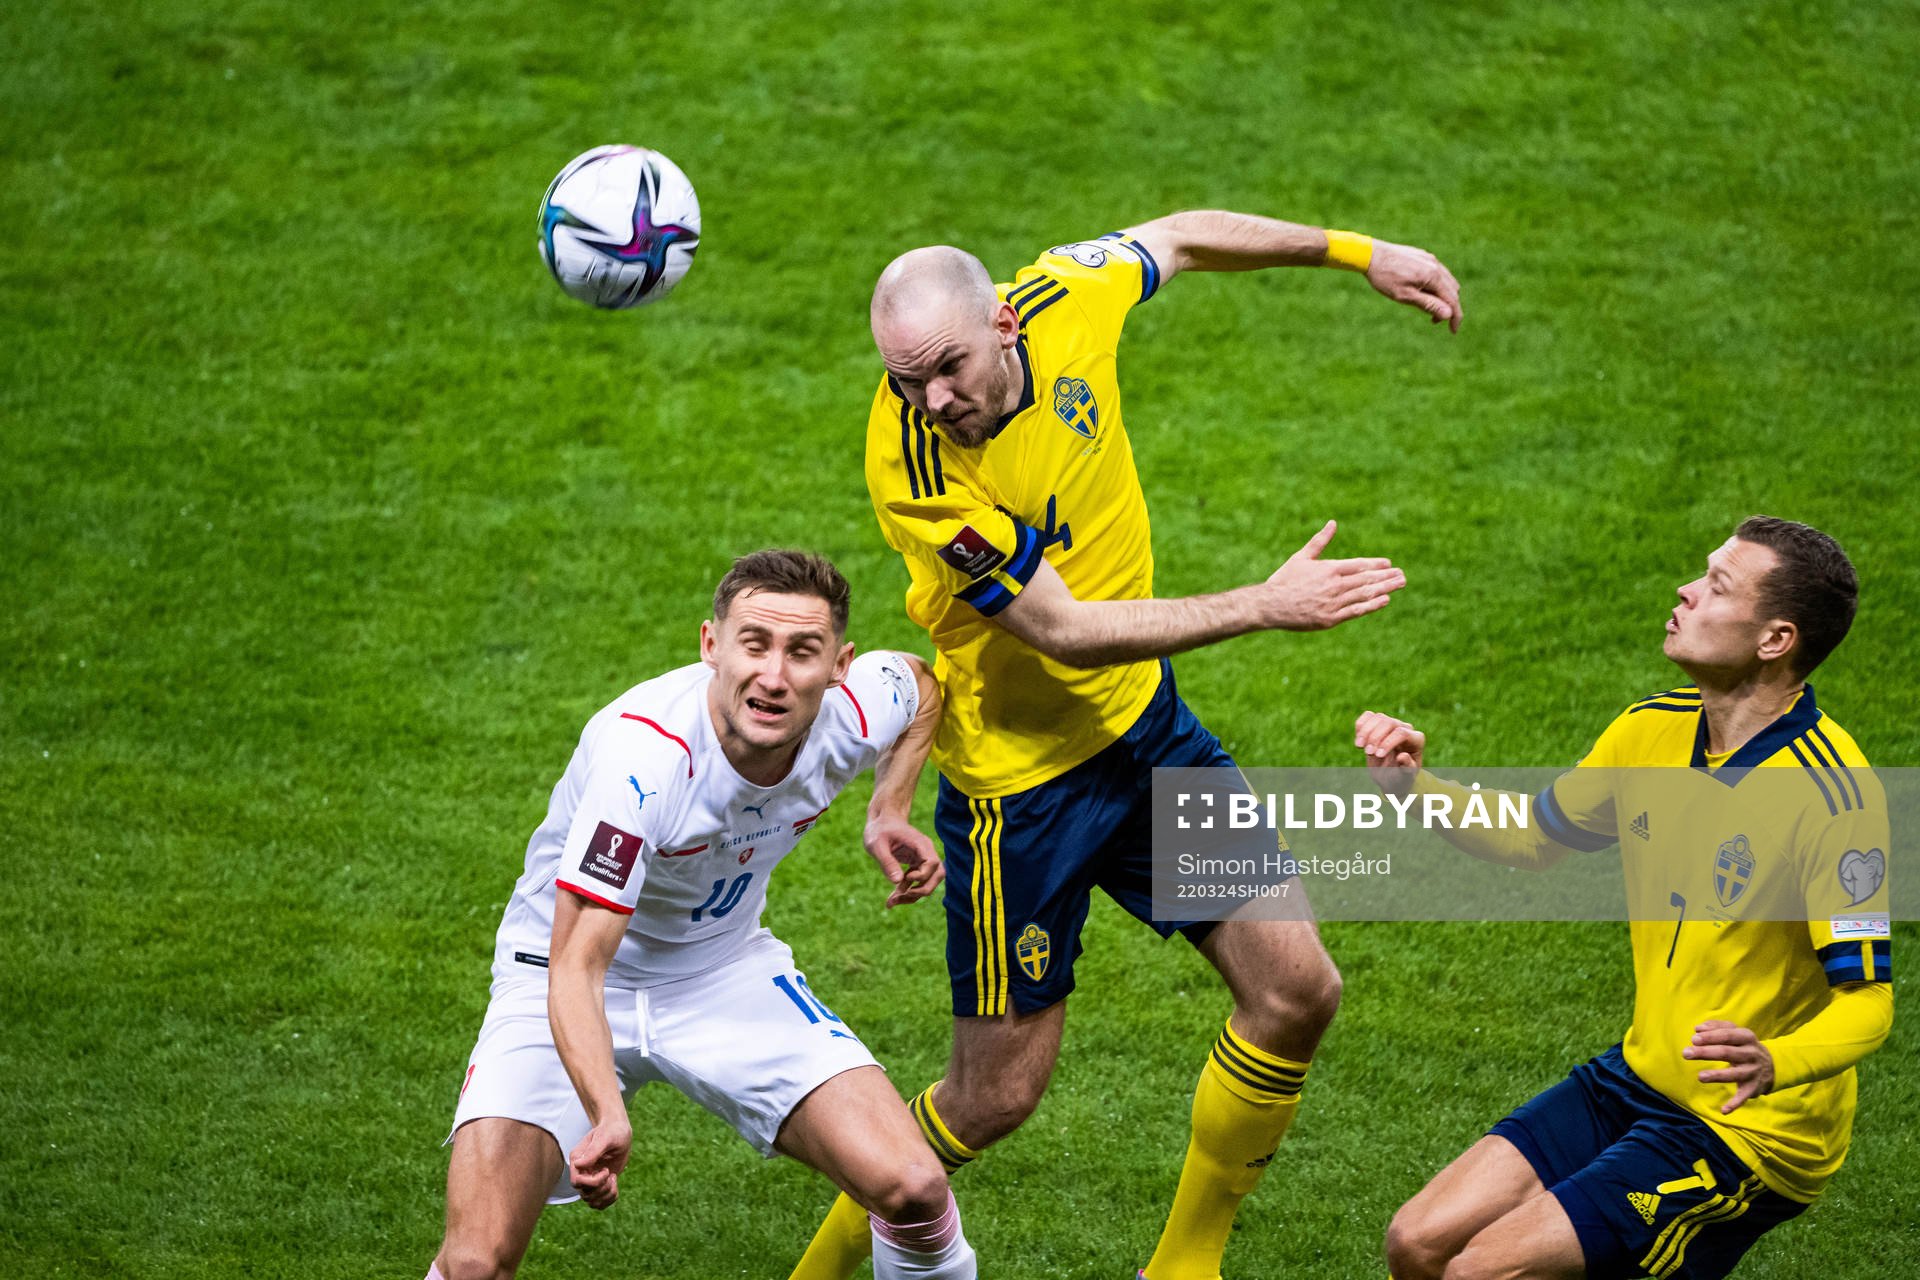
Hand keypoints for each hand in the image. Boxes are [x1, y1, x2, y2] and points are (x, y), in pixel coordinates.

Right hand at [567, 1116, 632, 1209]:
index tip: (606, 1170)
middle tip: (611, 1174)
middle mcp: (582, 1171)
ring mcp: (591, 1178)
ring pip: (592, 1202)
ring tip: (613, 1180)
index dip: (593, 1182)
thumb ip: (592, 1152)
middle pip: (585, 1195)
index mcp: (578, 1160)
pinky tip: (615, 1183)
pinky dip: (610, 1198)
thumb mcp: (604, 1138)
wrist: (619, 1130)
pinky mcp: (601, 1183)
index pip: (577, 1182)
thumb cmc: (611, 1130)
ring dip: (605, 1196)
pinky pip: (601, 1202)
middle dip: (601, 1189)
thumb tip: (578, 1165)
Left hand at [864, 813, 944, 907]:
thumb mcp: (877, 845)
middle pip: (937, 875)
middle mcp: (925, 851)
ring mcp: (922, 859)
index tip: (906, 877)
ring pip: (928, 882)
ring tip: (892, 902)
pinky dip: (907, 892)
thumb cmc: (879, 830)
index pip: (932, 862)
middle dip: (921, 891)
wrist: (881, 822)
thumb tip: (897, 882)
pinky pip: (917, 882)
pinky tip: (892, 899)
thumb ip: (887, 862)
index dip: (922, 875)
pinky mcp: (916, 865)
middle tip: (900, 897)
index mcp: (920, 843)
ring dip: (913, 895)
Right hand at [1262, 521, 1406, 630]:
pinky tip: (1384, 600)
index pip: (1358, 565)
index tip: (1389, 564)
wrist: (1270, 605)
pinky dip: (1372, 605)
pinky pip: (1356, 611)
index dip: (1375, 565)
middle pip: (1366, 579)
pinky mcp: (1330, 619)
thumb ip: (1320, 541)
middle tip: (1402, 575)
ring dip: (1385, 588)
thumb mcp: (1301, 557)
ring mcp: (1334, 602)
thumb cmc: (1284, 580)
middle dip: (1386, 576)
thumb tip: (1332, 523)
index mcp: (1329, 568)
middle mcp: (1334, 585)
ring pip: (1365, 594)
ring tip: (1399, 584)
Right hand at [1355, 711, 1424, 794]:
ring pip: (1378, 717)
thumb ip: (1407, 767)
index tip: (1377, 755)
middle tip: (1368, 752)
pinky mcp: (1378, 724)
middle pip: (1389, 722)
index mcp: (1416, 740)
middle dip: (1375, 737)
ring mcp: (1391, 724)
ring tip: (1359, 747)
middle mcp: (1405, 729)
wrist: (1391, 777)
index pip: (1402, 733)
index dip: (1388, 742)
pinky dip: (1360, 726)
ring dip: (1365, 732)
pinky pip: (1368, 716)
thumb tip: (1403, 756)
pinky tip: (1359, 740)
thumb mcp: (1405, 776)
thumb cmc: (1401, 777)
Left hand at [1367, 240, 1463, 332]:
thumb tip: (1449, 315)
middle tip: (1433, 320)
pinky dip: (1437, 286)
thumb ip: (1428, 304)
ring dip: (1443, 296)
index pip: (1452, 300)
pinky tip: (1423, 292)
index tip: (1452, 331)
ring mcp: (1431, 259)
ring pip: (1447, 281)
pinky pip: (1438, 273)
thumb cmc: (1385, 277)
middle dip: (1449, 308)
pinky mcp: (1424, 256)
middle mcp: (1436, 265)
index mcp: (1433, 276)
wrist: (1370, 254)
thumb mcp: (1405, 296)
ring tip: (1428, 308)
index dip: (1455, 317)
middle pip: (1453, 291)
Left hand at [1682, 1022, 1774, 1112]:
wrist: (1772, 1065)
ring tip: (1700, 1076)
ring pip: (1734, 1074)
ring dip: (1717, 1075)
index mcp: (1746, 1037)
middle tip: (1686, 1053)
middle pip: (1727, 1053)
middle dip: (1705, 1053)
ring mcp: (1753, 1072)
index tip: (1693, 1039)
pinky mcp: (1753, 1088)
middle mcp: (1751, 1054)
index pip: (1727, 1035)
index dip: (1711, 1037)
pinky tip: (1723, 1110)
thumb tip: (1698, 1029)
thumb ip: (1717, 1027)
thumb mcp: (1735, 1032)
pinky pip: (1743, 1097)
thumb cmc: (1743, 1045)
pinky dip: (1734, 1104)